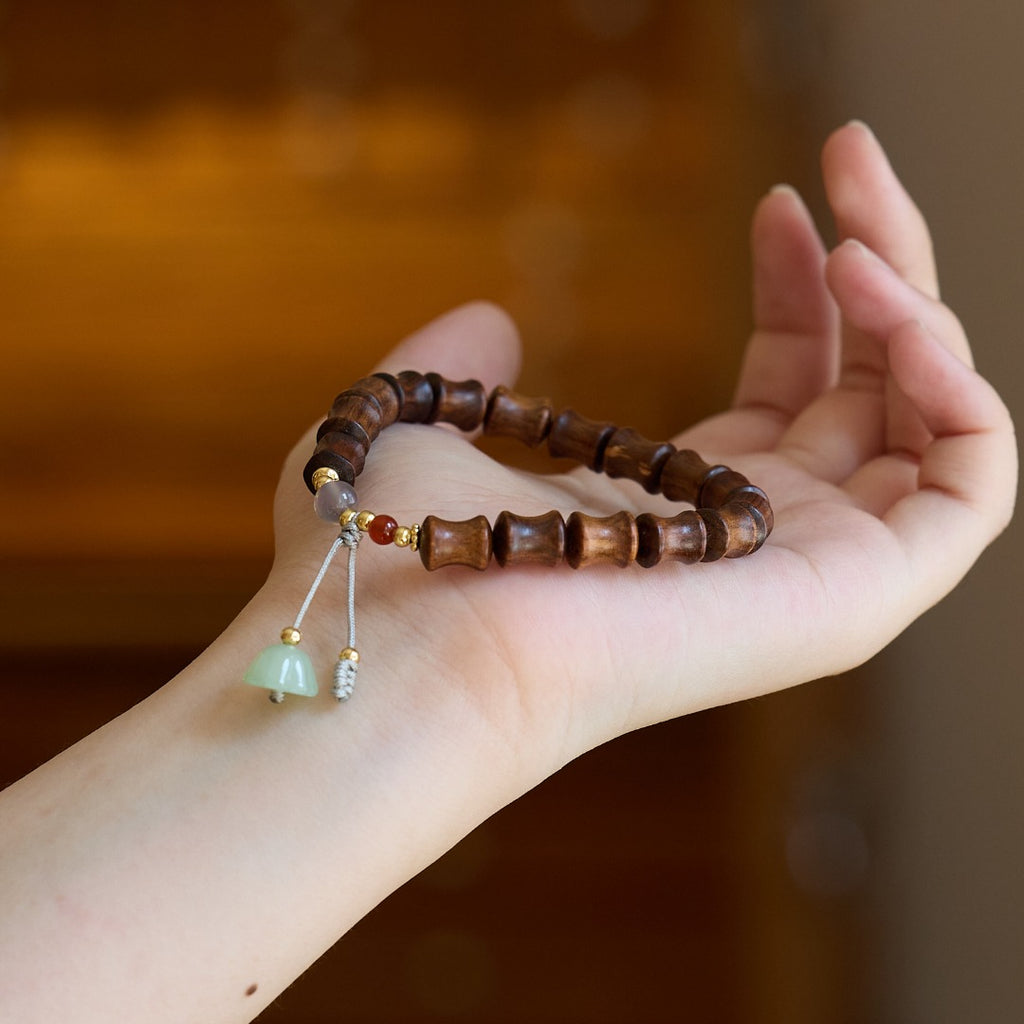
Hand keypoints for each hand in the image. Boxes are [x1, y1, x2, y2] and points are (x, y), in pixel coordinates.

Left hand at [268, 121, 1015, 778]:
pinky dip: (963, 394)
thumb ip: (464, 368)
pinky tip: (901, 318)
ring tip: (859, 240)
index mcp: (681, 501)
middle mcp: (759, 535)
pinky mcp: (858, 596)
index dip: (798, 287)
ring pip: (934, 426)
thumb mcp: (428, 425)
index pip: (787, 384)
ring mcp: (815, 570)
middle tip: (851, 151)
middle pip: (872, 386)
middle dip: (881, 260)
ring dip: (922, 311)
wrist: (420, 640)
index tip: (775, 199)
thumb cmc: (403, 544)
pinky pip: (971, 487)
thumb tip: (493, 318)